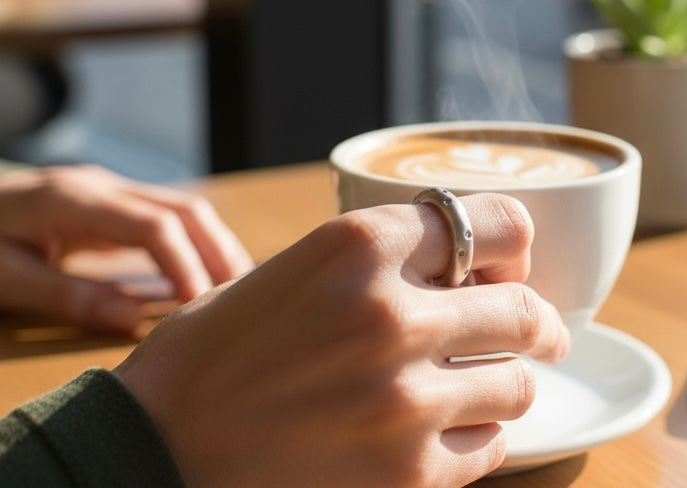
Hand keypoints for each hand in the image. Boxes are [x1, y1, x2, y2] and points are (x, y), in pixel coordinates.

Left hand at [0, 165, 253, 332]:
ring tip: (237, 290)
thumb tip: (131, 321)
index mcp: (73, 199)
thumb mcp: (1, 280)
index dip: (183, 263)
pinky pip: (174, 218)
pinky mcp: (123, 203)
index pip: (151, 224)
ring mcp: (117, 189)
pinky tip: (212, 274)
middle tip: (239, 300)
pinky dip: (199, 245)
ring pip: (187, 209)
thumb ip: (65, 296)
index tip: (199, 305)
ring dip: (216, 247)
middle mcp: (105, 186)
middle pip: (183, 209)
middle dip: (217, 253)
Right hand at [115, 193, 568, 487]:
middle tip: (528, 331)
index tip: (506, 266)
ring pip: (517, 384)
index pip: (498, 223)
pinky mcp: (407, 477)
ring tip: (476, 386)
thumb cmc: (214, 351)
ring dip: (503, 383)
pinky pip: (491, 449)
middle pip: (524, 309)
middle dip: (531, 321)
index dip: (511, 245)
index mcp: (360, 244)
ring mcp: (404, 400)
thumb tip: (455, 273)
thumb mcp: (292, 269)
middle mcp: (392, 313)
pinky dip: (477, 438)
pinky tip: (439, 433)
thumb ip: (378, 263)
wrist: (156, 445)